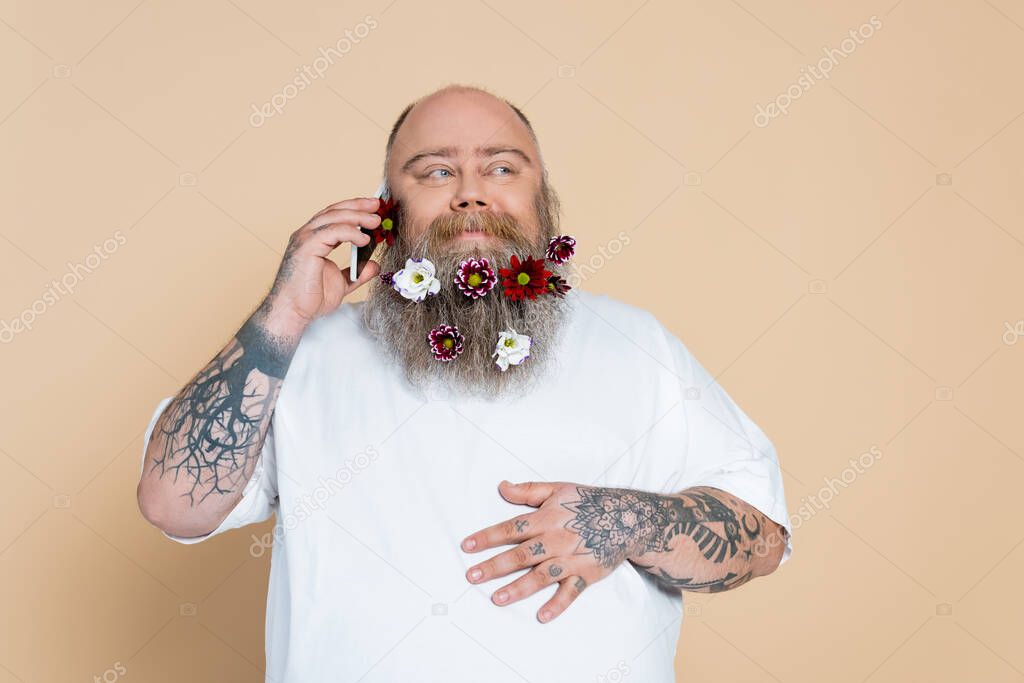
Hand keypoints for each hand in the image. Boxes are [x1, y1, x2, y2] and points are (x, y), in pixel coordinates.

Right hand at [259, 197, 382, 331]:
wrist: (294, 313)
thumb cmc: (311, 298)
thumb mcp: (343, 282)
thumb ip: (358, 272)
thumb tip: (374, 265)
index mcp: (314, 239)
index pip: (334, 216)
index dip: (354, 209)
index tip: (373, 208)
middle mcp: (307, 235)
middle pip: (334, 211)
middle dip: (358, 206)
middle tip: (377, 205)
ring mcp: (304, 239)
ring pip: (333, 217)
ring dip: (357, 216)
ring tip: (375, 221)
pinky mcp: (305, 247)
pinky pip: (331, 232)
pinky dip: (350, 232)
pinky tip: (364, 239)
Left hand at [461, 481, 658, 622]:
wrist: (628, 518)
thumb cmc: (589, 502)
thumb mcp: (558, 489)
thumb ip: (528, 490)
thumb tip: (501, 487)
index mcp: (547, 518)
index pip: (511, 529)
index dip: (488, 537)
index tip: (467, 546)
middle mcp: (556, 540)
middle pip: (521, 555)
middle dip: (495, 566)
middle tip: (472, 576)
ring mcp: (571, 559)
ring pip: (541, 576)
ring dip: (518, 588)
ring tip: (497, 599)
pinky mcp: (586, 574)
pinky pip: (570, 593)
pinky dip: (558, 605)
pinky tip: (542, 616)